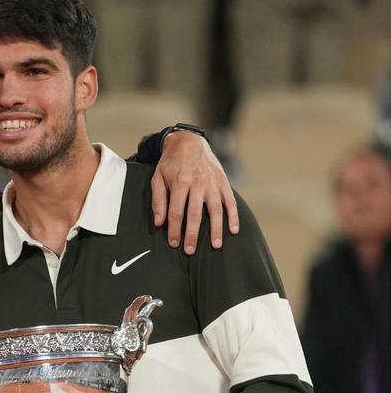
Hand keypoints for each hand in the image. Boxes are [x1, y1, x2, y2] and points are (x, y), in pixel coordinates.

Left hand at [151, 131, 238, 254]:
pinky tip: (233, 230)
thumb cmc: (171, 163)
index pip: (176, 212)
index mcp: (180, 182)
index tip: (174, 243)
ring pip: (215, 210)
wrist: (188, 141)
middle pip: (195, 214)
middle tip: (190, 250)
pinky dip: (233, 216)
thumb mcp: (157, 177)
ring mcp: (212, 183)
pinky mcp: (223, 181)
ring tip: (215, 246)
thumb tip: (159, 222)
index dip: (174, 230)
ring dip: (216, 229)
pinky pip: (230, 201)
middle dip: (192, 234)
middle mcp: (197, 183)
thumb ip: (158, 200)